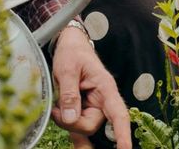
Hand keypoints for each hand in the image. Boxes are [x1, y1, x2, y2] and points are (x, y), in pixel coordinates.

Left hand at [51, 28, 131, 148]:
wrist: (70, 45)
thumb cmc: (72, 53)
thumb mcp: (67, 69)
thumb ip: (69, 94)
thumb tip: (70, 119)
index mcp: (105, 88)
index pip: (118, 114)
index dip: (123, 134)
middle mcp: (103, 100)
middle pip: (90, 125)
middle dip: (71, 123)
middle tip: (55, 109)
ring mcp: (93, 105)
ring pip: (81, 126)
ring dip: (65, 120)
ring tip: (56, 103)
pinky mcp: (84, 108)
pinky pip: (76, 122)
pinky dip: (65, 119)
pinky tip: (59, 110)